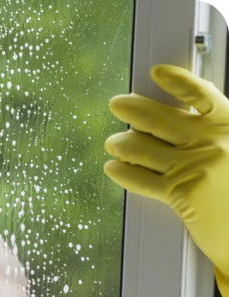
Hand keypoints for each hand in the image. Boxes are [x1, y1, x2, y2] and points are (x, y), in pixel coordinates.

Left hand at [105, 64, 228, 293]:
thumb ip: (213, 134)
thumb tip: (177, 120)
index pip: (201, 94)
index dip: (177, 82)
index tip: (157, 72)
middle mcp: (212, 141)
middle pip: (160, 119)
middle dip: (132, 109)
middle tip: (117, 104)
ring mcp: (195, 166)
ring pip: (143, 148)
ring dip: (121, 144)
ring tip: (113, 142)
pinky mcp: (181, 193)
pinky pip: (141, 178)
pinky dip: (122, 172)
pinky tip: (113, 168)